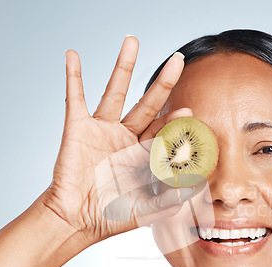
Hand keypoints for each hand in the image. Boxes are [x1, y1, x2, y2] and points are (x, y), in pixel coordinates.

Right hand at [41, 36, 192, 244]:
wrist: (76, 221)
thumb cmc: (110, 216)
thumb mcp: (147, 210)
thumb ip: (172, 200)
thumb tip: (198, 188)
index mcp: (143, 153)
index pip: (164, 130)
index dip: (175, 119)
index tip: (189, 109)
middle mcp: (125, 136)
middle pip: (147, 104)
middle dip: (163, 83)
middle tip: (178, 60)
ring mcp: (102, 130)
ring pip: (115, 92)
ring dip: (124, 67)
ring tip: (133, 41)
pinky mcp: (78, 128)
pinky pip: (75, 98)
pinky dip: (73, 77)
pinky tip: (72, 56)